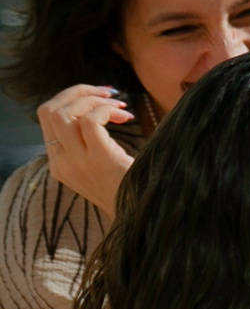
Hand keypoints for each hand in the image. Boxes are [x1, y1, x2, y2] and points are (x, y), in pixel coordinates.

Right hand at [38, 83, 134, 216]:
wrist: (142, 216)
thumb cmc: (129, 187)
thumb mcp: (100, 165)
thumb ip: (91, 143)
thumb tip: (100, 108)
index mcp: (59, 162)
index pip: (47, 118)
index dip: (71, 99)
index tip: (100, 99)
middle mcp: (61, 162)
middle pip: (48, 111)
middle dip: (78, 92)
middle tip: (110, 94)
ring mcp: (77, 162)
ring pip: (64, 113)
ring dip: (92, 100)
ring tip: (120, 108)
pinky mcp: (99, 160)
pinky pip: (90, 122)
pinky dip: (105, 111)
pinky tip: (126, 118)